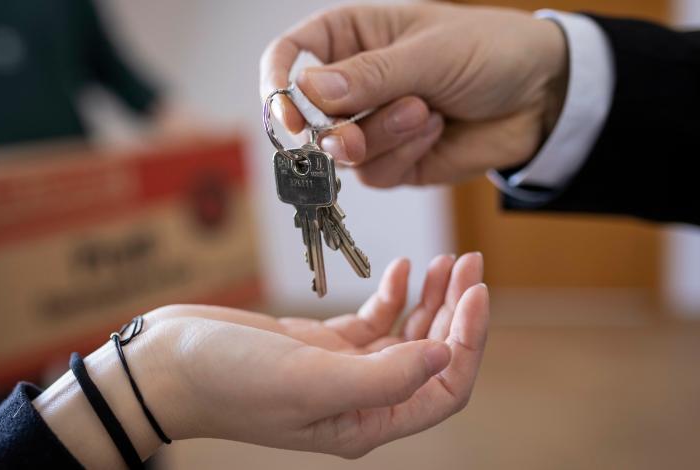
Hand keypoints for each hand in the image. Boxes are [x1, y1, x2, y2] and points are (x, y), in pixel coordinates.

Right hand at [135, 253, 486, 457]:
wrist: (167, 365)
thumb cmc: (228, 382)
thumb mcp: (309, 381)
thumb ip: (382, 377)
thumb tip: (445, 357)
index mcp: (365, 422)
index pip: (443, 388)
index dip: (469, 342)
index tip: (477, 292)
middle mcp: (360, 400)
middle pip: (431, 357)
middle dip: (456, 311)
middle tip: (471, 263)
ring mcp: (340, 370)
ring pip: (406, 336)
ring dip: (430, 300)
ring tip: (448, 260)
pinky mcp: (320, 344)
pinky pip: (372, 320)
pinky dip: (391, 295)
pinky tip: (401, 269)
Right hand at [260, 3, 568, 187]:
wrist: (542, 96)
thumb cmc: (489, 51)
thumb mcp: (431, 53)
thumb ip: (370, 75)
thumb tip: (308, 90)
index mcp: (350, 36)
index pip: (289, 56)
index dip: (277, 86)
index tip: (288, 116)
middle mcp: (352, 82)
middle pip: (309, 115)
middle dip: (337, 127)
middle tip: (353, 135)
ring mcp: (370, 124)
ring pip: (342, 150)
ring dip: (384, 137)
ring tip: (426, 113)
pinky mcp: (392, 159)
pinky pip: (374, 173)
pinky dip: (403, 155)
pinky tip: (435, 130)